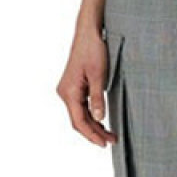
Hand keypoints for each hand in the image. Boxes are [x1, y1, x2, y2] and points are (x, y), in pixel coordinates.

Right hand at [57, 26, 116, 146]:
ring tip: (109, 135)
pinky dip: (91, 116)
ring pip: (80, 115)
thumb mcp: (99, 75)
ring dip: (93, 126)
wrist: (88, 33)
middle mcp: (65, 93)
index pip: (79, 121)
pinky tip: (101, 122)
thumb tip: (98, 119)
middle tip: (111, 141)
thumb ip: (97, 98)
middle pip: (78, 121)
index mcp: (69, 92)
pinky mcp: (74, 87)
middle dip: (94, 133)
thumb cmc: (93, 50)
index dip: (92, 135)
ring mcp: (68, 90)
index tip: (104, 143)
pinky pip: (81, 107)